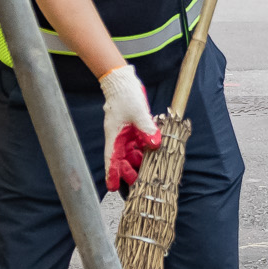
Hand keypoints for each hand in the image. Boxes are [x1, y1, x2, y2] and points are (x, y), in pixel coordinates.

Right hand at [99, 65, 161, 188]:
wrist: (123, 81)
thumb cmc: (125, 95)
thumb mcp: (138, 113)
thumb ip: (147, 129)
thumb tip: (155, 144)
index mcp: (114, 136)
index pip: (111, 159)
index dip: (112, 174)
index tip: (112, 187)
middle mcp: (119, 137)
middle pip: (122, 160)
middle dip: (129, 171)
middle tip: (139, 180)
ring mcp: (127, 134)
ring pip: (132, 153)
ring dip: (139, 161)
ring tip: (150, 169)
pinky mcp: (134, 129)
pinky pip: (139, 143)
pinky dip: (145, 149)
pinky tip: (153, 152)